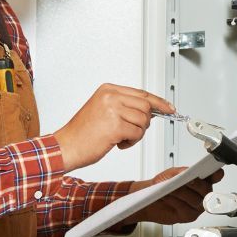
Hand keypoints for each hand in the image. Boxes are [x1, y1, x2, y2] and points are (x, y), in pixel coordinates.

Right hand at [53, 84, 176, 171]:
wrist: (66, 146)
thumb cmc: (83, 133)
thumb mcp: (103, 110)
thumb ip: (124, 106)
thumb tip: (151, 110)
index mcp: (108, 89)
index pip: (142, 93)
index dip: (159, 102)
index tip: (170, 108)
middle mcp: (110, 96)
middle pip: (146, 106)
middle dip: (145, 122)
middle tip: (133, 131)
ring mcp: (112, 109)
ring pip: (143, 121)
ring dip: (136, 134)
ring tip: (120, 138)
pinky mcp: (115, 125)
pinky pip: (137, 134)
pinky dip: (131, 142)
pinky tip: (118, 143)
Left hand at [129, 167, 223, 224]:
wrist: (152, 200)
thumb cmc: (163, 186)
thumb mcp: (170, 174)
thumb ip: (180, 172)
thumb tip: (186, 172)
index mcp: (202, 180)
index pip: (215, 176)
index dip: (217, 174)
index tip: (214, 173)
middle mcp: (202, 194)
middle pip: (206, 190)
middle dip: (195, 184)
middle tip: (185, 180)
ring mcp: (198, 206)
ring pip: (195, 200)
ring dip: (181, 193)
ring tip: (170, 188)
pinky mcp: (190, 216)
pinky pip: (186, 209)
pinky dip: (175, 202)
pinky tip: (167, 197)